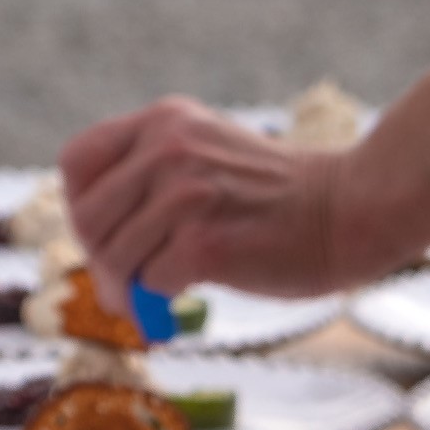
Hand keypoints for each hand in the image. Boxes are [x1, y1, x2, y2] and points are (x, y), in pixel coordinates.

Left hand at [59, 99, 356, 308]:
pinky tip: (176, 308)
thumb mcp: (209, 159)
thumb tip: (104, 256)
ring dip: (128, 290)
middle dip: (102, 260)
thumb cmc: (285, 199)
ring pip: (114, 256)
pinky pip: (148, 284)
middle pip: (87, 217)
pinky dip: (157, 304)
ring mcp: (185, 194)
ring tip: (151, 304)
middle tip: (127, 286)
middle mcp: (168, 148)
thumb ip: (156, 181)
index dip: (82, 209)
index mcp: (164, 122)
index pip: (76, 163)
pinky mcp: (203, 242)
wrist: (353, 209)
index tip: (107, 239)